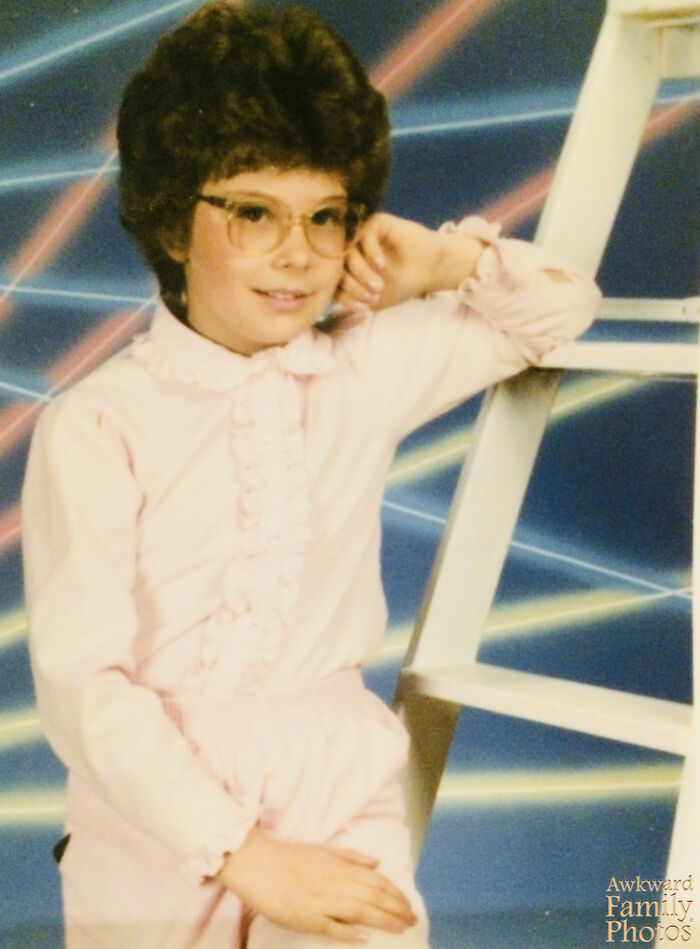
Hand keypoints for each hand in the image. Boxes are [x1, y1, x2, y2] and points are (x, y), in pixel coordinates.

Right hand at [216, 827, 416, 943]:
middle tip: (413, 919)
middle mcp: (334, 882)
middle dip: (396, 908)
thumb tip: (377, 863)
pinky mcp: (305, 918)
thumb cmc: (290, 857)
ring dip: (383, 920)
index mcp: (338, 866)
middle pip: (372, 896)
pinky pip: (331, 927)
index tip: (408, 904)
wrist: (257, 863)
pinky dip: (349, 934)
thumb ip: (351, 857)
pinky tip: (364, 939)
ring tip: (401, 928)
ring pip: (359, 911)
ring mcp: (320, 901)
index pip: (375, 881)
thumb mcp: (324, 850)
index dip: (395, 893)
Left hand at [336, 212, 485, 311]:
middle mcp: (350, 250)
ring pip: (348, 254)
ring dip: (362, 273)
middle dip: (354, 286)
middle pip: (338, 268)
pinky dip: (370, 253)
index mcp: (346, 268)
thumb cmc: (401, 283)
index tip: (363, 308)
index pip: (334, 282)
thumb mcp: (374, 298)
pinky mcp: (375, 222)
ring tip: (378, 285)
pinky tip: (382, 265)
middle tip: (372, 297)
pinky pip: (364, 236)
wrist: (429, 268)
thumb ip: (353, 298)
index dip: (346, 297)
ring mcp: (361, 235)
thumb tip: (330, 298)